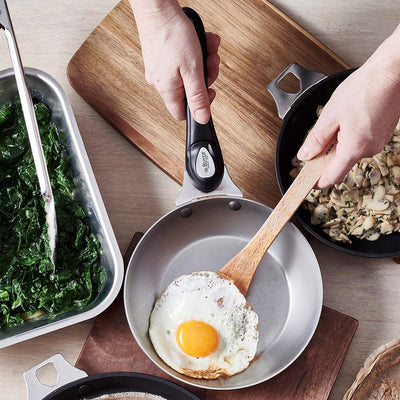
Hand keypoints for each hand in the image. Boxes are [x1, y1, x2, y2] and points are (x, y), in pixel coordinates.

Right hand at [133, 4, 219, 123]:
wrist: (157, 7)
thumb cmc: (172, 35)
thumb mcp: (192, 70)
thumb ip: (198, 96)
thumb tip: (202, 119)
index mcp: (167, 90)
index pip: (182, 114)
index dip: (199, 107)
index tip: (210, 92)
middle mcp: (160, 82)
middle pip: (189, 91)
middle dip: (206, 76)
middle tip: (212, 62)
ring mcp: (159, 69)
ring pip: (188, 74)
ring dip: (203, 61)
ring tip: (209, 47)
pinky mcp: (160, 57)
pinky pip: (181, 62)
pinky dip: (194, 53)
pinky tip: (202, 41)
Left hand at [297, 26, 399, 187]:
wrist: (391, 72)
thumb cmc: (364, 89)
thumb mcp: (330, 115)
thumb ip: (316, 139)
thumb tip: (305, 155)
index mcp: (354, 148)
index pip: (332, 177)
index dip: (317, 182)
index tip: (307, 181)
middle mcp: (369, 149)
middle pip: (341, 164)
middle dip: (326, 156)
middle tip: (317, 139)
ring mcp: (378, 142)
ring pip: (351, 152)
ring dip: (338, 144)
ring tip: (337, 121)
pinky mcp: (383, 134)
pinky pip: (361, 142)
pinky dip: (350, 137)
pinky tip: (349, 119)